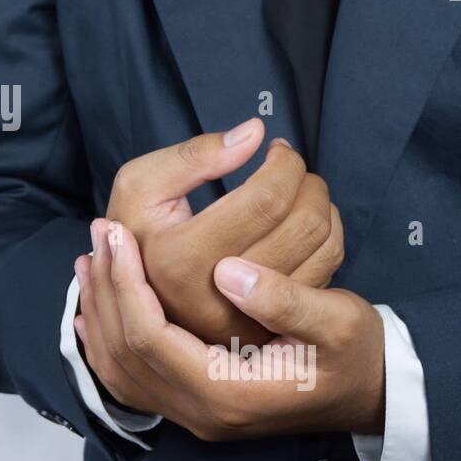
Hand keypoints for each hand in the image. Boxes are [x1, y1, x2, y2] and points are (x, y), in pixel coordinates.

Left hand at [74, 219, 383, 439]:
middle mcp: (201, 412)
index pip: (149, 338)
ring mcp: (194, 412)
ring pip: (119, 367)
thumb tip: (228, 271)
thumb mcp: (341, 323)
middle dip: (107, 288)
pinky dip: (107, 340)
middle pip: (124, 352)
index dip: (128, 283)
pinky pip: (131, 378)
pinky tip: (94, 309)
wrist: (373, 394)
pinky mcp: (194, 402)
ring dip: (101, 308)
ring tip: (91, 258)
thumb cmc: (359, 357)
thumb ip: (286, 300)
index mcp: (227, 395)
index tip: (119, 234)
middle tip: (99, 233)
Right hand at [105, 119, 343, 345]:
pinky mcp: (271, 327)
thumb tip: (255, 133)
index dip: (284, 165)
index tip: (278, 148)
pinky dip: (327, 236)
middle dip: (308, 182)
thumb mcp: (140, 185)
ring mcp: (249, 318)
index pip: (264, 202)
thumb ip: (193, 155)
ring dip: (322, 205)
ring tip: (296, 188)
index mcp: (181, 260)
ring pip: (322, 249)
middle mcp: (220, 297)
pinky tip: (300, 219)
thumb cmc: (136, 231)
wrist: (134, 294)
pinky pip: (326, 273)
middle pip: (302, 225)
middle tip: (290, 164)